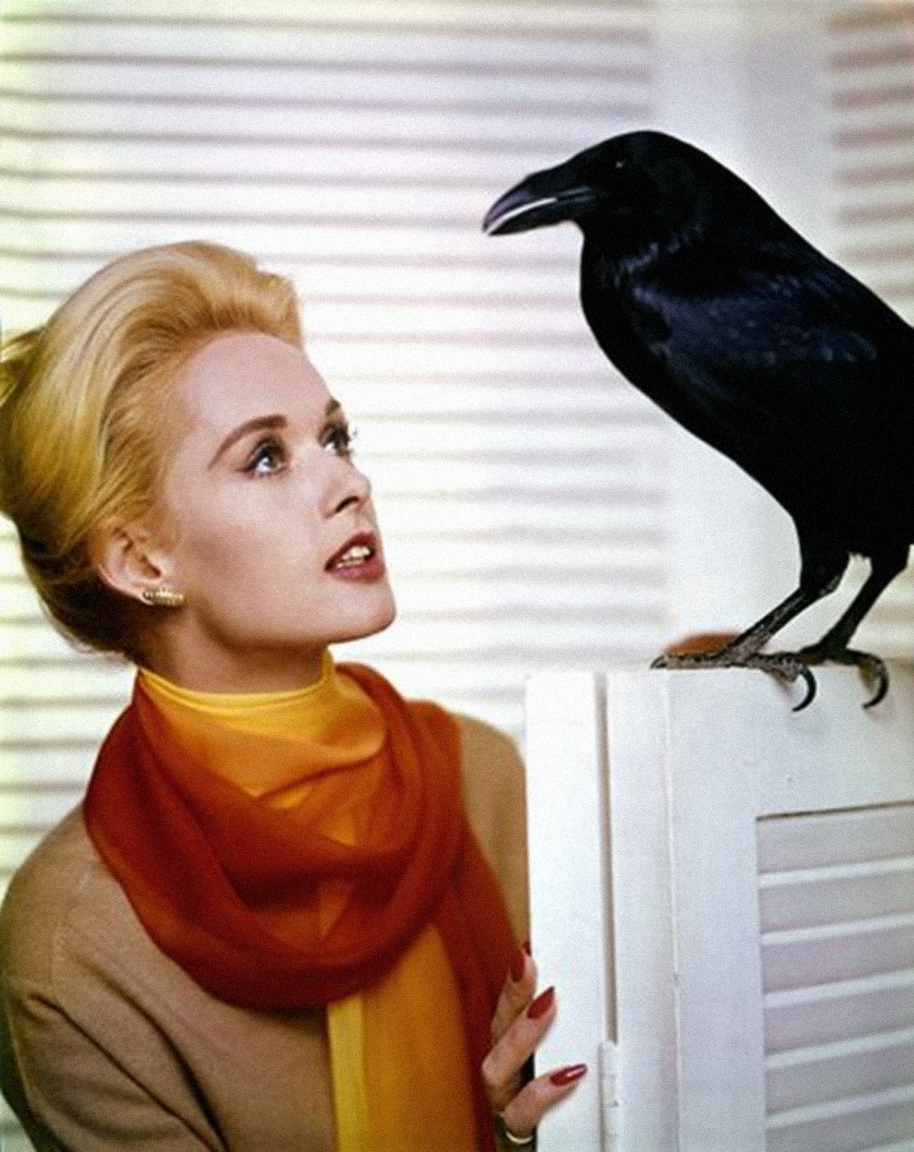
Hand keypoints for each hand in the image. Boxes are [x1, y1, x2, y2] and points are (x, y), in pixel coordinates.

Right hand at [481, 943, 586, 1143]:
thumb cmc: (564, 1120)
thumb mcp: (564, 1069)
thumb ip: (570, 1037)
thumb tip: (594, 994)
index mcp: (513, 1058)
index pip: (507, 1011)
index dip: (515, 980)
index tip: (529, 947)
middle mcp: (503, 1080)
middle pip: (496, 1030)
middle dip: (511, 994)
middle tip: (528, 962)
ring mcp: (507, 1109)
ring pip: (496, 1069)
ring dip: (520, 1034)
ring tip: (546, 1005)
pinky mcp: (519, 1138)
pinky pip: (522, 1116)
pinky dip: (542, 1093)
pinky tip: (568, 1075)